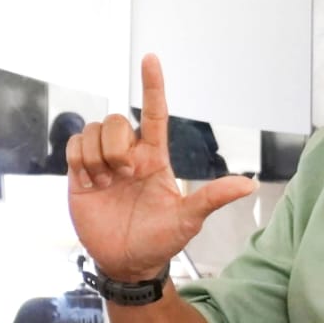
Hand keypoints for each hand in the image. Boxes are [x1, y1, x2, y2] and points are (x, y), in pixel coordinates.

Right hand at [67, 54, 254, 280]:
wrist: (127, 263)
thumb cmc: (160, 240)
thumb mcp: (188, 220)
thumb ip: (213, 198)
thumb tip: (249, 184)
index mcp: (154, 158)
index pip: (154, 112)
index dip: (153, 85)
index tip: (151, 59)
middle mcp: (128, 154)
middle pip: (115, 121)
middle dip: (116, 146)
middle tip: (124, 176)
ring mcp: (103, 163)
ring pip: (92, 131)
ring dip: (97, 159)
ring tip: (105, 185)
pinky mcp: (80, 174)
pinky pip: (74, 146)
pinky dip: (79, 162)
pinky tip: (90, 184)